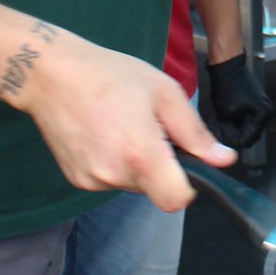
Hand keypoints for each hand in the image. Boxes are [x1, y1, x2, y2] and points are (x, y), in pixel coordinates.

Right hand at [18, 30, 235, 210]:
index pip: (176, 200)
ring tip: (120, 125)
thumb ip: (195, 132)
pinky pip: (109, 180)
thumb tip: (224, 159)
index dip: (187, 185)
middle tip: (146, 126)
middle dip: (159, 165)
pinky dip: (113, 163)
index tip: (182, 162)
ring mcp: (92, 180)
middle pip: (155, 189)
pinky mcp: (76, 179)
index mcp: (141, 154)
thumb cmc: (109, 75)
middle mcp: (114, 174)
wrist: (51, 74)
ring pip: (132, 184)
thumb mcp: (163, 93)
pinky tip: (102, 134)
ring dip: (135, 163)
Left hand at [205, 54, 272, 148]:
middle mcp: (266, 111)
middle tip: (219, 130)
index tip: (221, 138)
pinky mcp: (253, 103)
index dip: (232, 140)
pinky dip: (234, 120)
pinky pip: (244, 118)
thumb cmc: (228, 84)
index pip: (249, 139)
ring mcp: (261, 107)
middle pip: (249, 134)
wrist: (227, 65)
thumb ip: (229, 130)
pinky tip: (223, 116)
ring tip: (220, 122)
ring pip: (245, 127)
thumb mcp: (226, 113)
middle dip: (232, 134)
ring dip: (232, 127)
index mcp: (264, 114)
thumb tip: (226, 141)